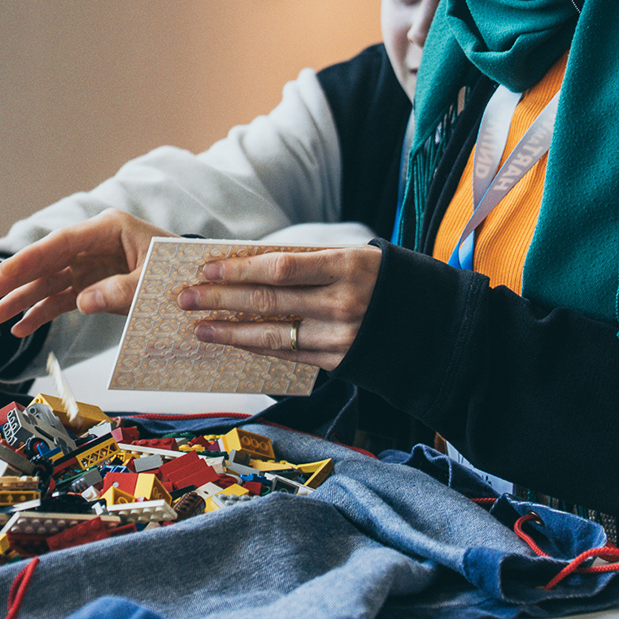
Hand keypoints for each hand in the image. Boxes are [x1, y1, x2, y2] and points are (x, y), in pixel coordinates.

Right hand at [0, 209, 175, 336]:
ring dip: (23, 300)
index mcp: (108, 229)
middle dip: (15, 280)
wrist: (200, 282)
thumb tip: (82, 303)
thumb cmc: (179, 269)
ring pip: (49, 282)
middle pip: (47, 261)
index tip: (3, 275)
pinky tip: (22, 326)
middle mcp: (94, 245)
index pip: (60, 243)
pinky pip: (63, 298)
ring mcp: (92, 266)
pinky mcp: (95, 285)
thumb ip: (120, 290)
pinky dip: (43, 313)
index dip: (29, 260)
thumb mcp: (153, 280)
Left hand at [179, 245, 383, 372]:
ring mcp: (340, 337)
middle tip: (186, 298)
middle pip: (269, 302)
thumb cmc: (384, 280)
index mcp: (348, 267)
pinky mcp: (338, 362)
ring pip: (273, 335)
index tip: (207, 269)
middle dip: (221, 299)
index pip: (281, 268)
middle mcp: (343, 304)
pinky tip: (233, 343)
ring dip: (230, 332)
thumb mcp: (356, 256)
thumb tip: (250, 264)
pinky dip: (258, 348)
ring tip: (199, 327)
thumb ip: (310, 261)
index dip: (240, 269)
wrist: (433, 325)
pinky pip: (289, 355)